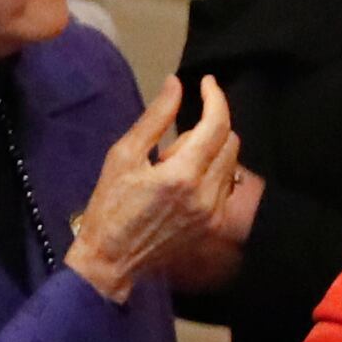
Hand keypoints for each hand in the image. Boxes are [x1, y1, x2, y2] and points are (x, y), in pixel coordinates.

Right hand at [66, 76, 241, 302]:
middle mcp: (206, 194)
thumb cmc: (109, 205)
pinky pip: (226, 184)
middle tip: (172, 140)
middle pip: (230, 140)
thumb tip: (176, 85)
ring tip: (174, 166)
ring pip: (231, 162)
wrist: (111, 259)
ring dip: (211, 150)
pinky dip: (213, 172)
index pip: (216, 124)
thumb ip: (155, 118)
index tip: (206, 83)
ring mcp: (214, 212)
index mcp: (182, 175)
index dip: (215, 97)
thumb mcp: (123, 155)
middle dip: (208, 126)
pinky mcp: (214, 224)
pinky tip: (184, 182)